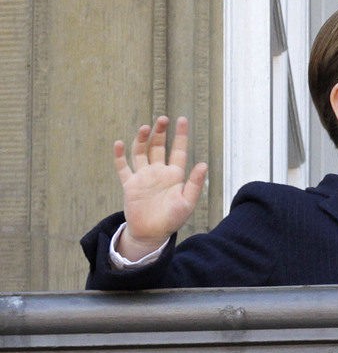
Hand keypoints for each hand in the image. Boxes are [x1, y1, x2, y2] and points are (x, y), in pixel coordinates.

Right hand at [114, 116, 207, 257]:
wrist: (152, 234)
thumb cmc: (172, 219)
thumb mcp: (187, 202)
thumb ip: (195, 184)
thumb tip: (203, 164)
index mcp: (174, 175)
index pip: (178, 150)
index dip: (180, 135)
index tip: (182, 119)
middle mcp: (159, 172)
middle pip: (159, 146)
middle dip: (160, 132)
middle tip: (162, 119)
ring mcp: (143, 177)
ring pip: (141, 152)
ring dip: (142, 139)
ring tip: (145, 128)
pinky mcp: (130, 184)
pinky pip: (123, 167)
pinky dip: (120, 156)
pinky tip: (119, 144)